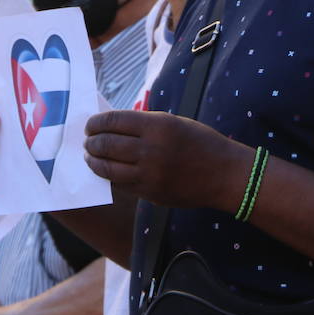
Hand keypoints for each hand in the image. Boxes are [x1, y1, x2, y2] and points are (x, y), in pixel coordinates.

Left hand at [84, 110, 250, 209]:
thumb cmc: (200, 143)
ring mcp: (150, 174)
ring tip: (90, 156)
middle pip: (107, 144)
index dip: (96, 123)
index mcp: (157, 126)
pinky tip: (106, 171)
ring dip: (94, 161)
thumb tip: (111, 126)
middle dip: (91, 142)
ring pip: (109, 168)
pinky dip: (109, 177)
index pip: (113, 121)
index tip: (89, 125)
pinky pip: (121, 184)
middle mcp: (151, 149)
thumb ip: (143, 124)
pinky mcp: (151, 193)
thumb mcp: (173, 123)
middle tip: (87, 141)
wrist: (226, 175)